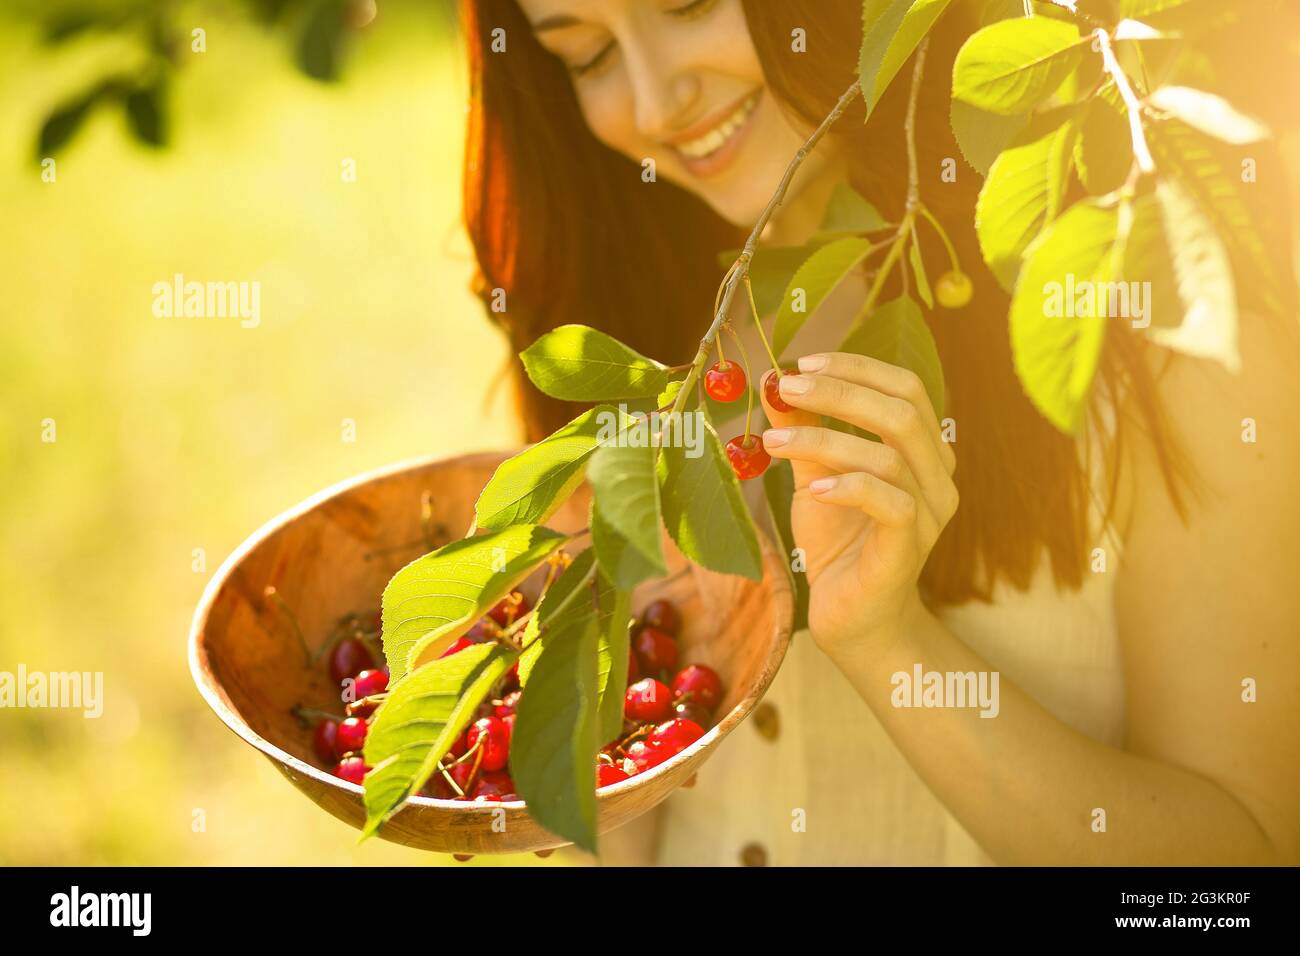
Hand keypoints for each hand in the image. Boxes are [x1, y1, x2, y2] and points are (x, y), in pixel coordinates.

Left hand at [759, 354, 957, 656]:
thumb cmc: (838, 543)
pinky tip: (813, 489)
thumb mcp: (814, 477)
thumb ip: (803, 432)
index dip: (857, 368)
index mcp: (923, 450)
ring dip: (824, 440)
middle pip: (902, 412)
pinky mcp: (909, 547)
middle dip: (840, 392)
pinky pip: (890, 504)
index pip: (906, 388)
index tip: (802, 364)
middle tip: (786, 388)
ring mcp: (929, 513)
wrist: (852, 617)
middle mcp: (938, 476)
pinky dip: (848, 487)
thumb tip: (775, 384)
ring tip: (774, 443)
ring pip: (889, 456)